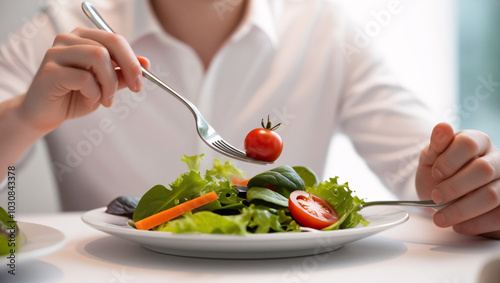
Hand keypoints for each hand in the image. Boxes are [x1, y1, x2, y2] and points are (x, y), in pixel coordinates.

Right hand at [18, 27, 149, 132]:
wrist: (46, 114)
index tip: (142, 81)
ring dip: (110, 84)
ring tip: (106, 100)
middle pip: (109, 45)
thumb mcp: (105, 85)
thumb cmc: (75, 97)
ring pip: (99, 58)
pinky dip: (94, 93)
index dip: (133, 60)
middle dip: (129, 68)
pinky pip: (85, 78)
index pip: (115, 39)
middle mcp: (68, 39)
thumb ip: (122, 74)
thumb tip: (145, 63)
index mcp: (83, 37)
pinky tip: (89, 100)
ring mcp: (56, 52)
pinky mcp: (49, 70)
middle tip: (136, 88)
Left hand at [416, 122, 499, 237]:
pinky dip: (475, 224)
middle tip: (435, 197)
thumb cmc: (437, 173)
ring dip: (462, 210)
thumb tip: (442, 127)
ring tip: (440, 218)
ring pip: (491, 196)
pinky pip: (498, 217)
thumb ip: (436, 146)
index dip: (450, 159)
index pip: (469, 143)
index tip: (435, 172)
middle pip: (483, 170)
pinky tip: (458, 226)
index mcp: (476, 141)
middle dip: (455, 186)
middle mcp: (495, 159)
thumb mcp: (430, 158)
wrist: (442, 195)